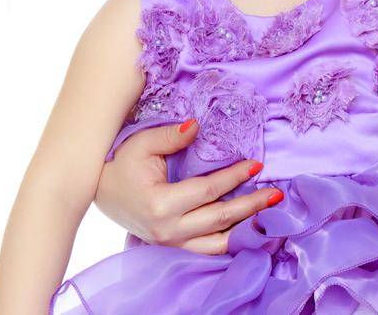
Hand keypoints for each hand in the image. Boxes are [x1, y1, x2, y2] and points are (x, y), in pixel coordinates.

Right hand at [92, 120, 283, 254]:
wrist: (100, 193)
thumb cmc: (120, 167)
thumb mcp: (140, 145)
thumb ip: (171, 136)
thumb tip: (198, 126)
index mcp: (161, 204)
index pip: (208, 190)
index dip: (234, 177)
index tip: (257, 165)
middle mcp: (168, 230)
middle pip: (220, 219)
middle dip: (252, 206)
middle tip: (277, 194)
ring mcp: (171, 243)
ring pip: (218, 243)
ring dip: (247, 229)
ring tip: (271, 215)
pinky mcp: (173, 248)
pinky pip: (208, 251)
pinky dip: (231, 243)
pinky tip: (250, 231)